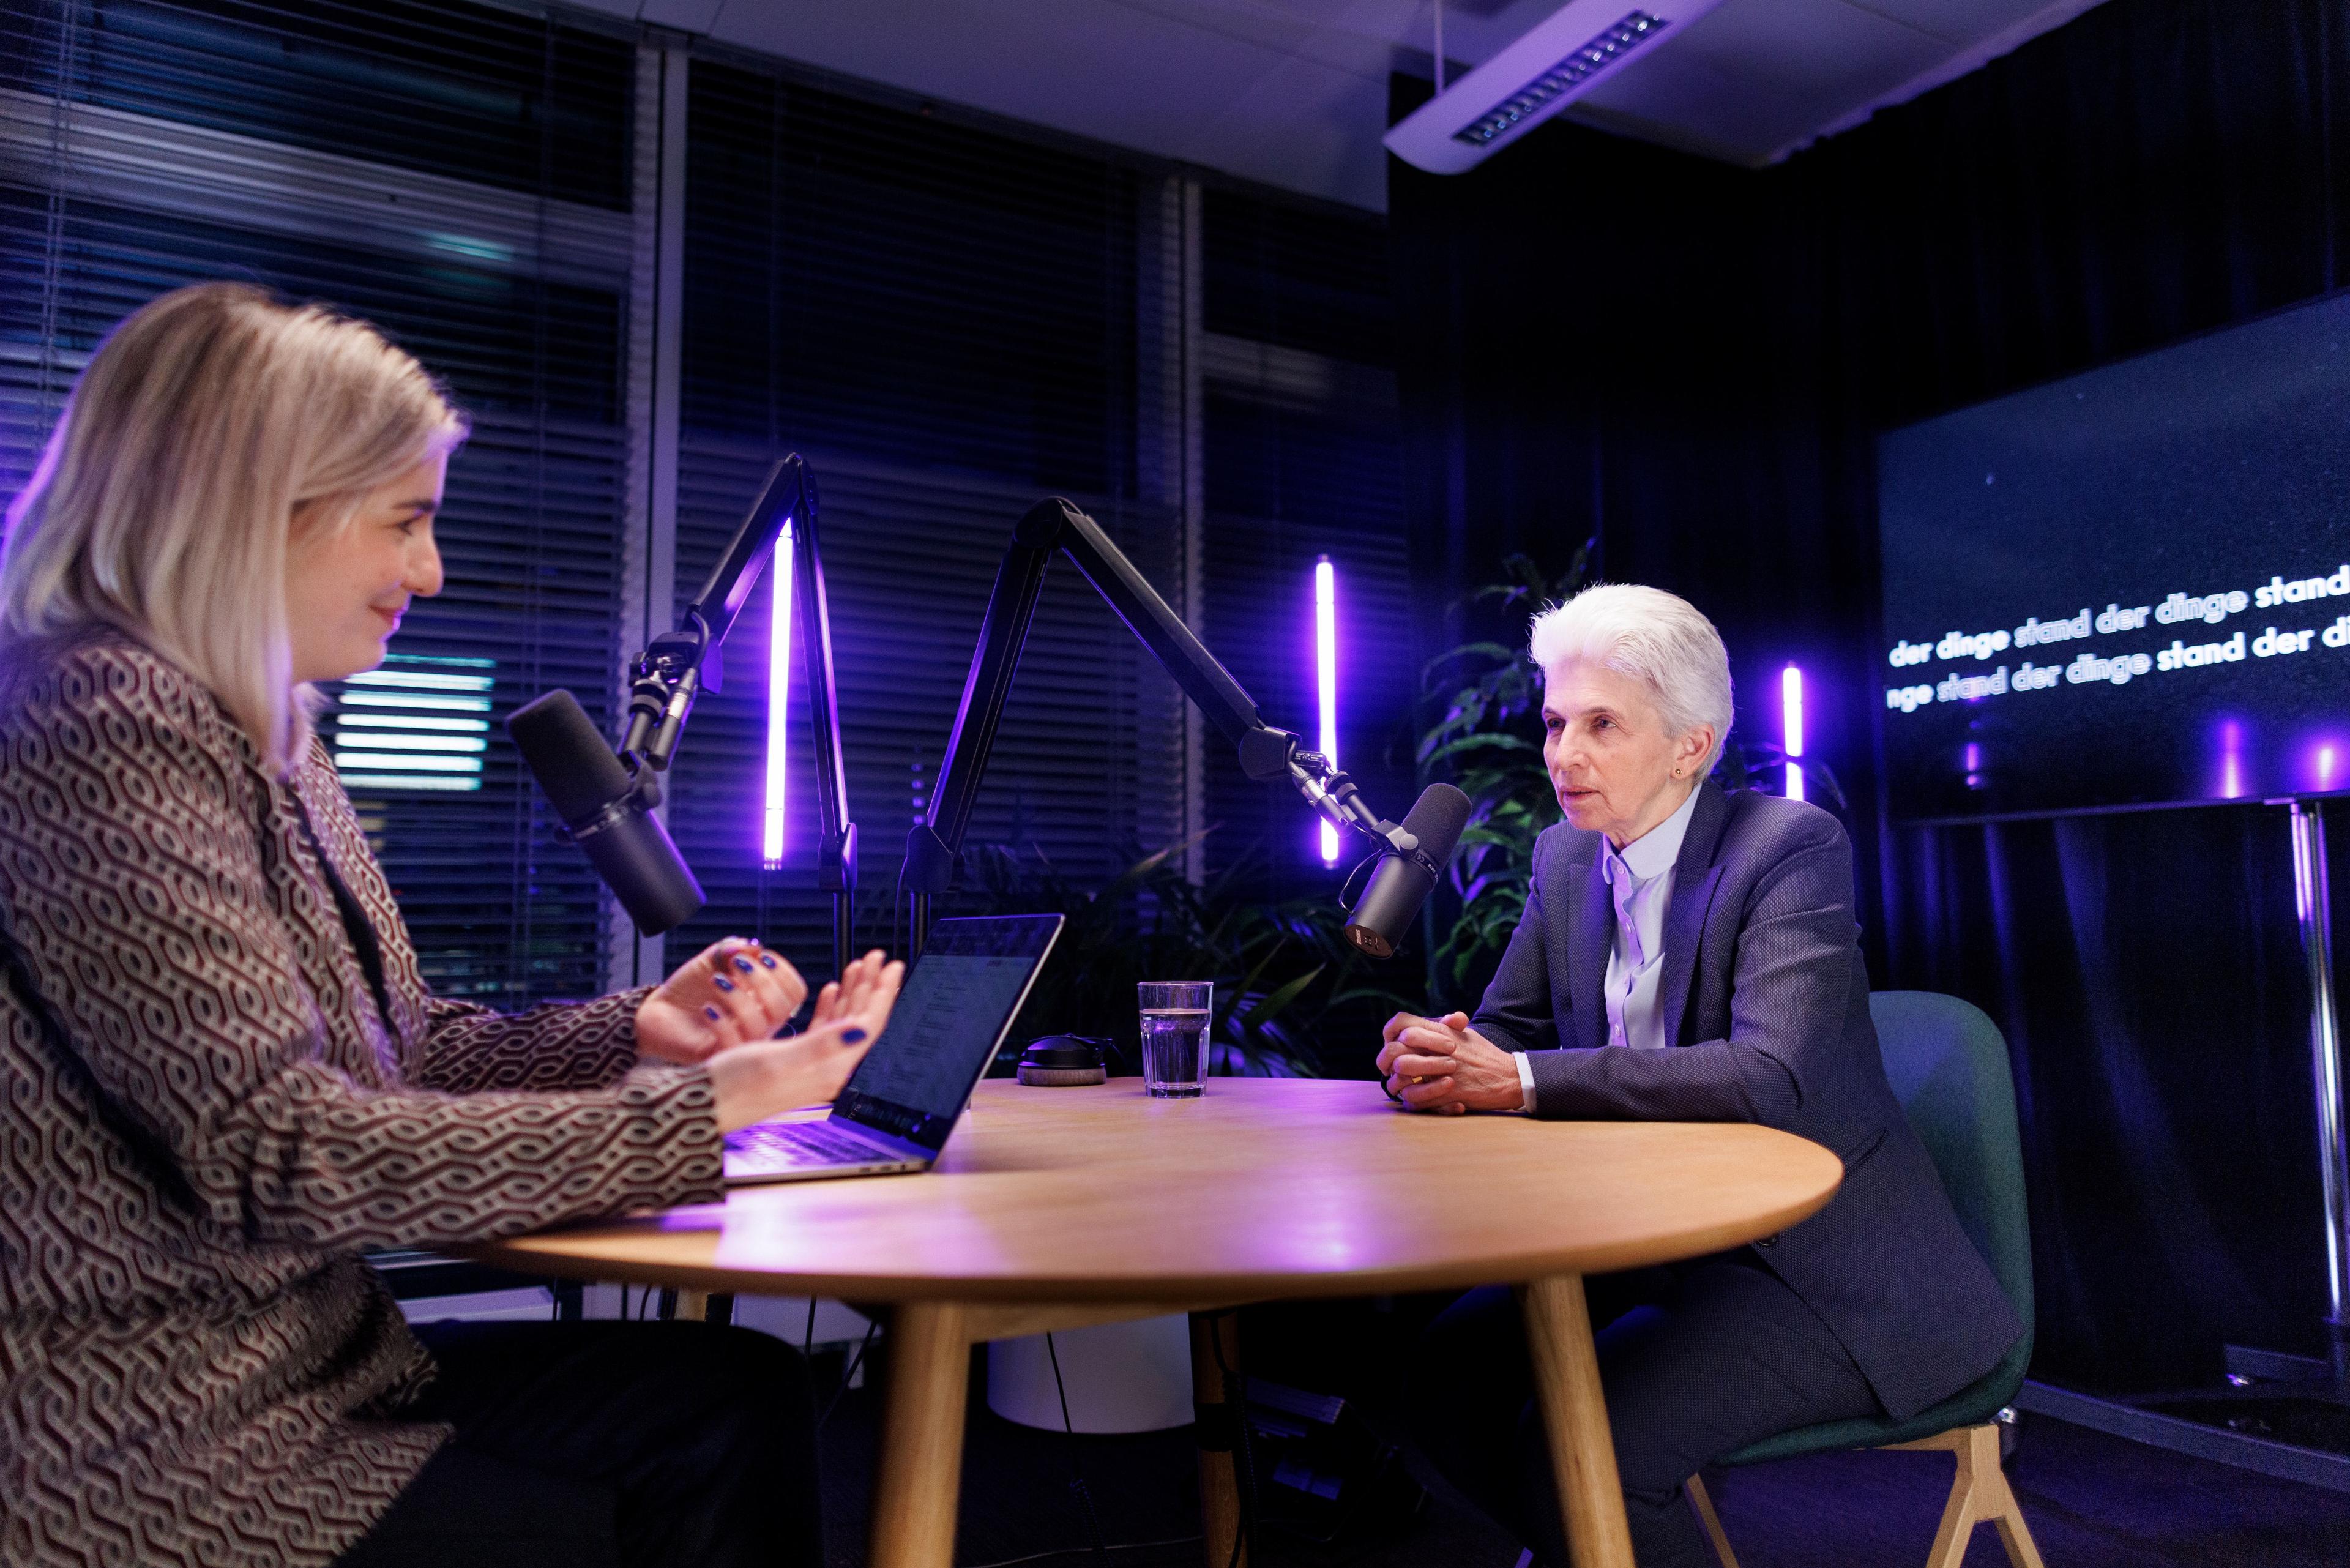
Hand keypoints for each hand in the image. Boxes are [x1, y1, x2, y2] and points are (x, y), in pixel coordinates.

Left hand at [636, 937, 809, 1063]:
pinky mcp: (719, 1057)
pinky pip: (733, 1046)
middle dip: (762, 980)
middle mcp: (760, 1024)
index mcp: (765, 1002)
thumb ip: (731, 949)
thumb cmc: (689, 989)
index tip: (762, 956)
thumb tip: (753, 947)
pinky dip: (723, 1023)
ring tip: (716, 981)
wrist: (656, 1013)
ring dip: (739, 997)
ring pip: (760, 1026)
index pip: (795, 992)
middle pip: (784, 1007)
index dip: (784, 971)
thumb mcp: (711, 961)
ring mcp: (742, 1043)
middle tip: (735, 963)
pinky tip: (707, 1009)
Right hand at [708, 950, 906, 1130]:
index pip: (867, 1024)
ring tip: (860, 966)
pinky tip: (831, 990)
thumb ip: (823, 1044)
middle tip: (879, 957)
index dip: (882, 992)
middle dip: (870, 985)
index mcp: (828, 1068)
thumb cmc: (732, 1088)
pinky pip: (822, 1028)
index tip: (893, 965)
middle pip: (859, 1019)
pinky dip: (830, 1006)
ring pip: (842, 1021)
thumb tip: (861, 1032)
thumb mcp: (778, 1061)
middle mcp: (825, 1068)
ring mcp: (811, 1065)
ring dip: (852, 991)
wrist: (701, 1106)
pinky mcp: (794, 1062)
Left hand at [1376, 1010, 1523, 1114]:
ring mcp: (1441, 1071)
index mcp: (1440, 1031)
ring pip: (1401, 1076)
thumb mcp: (1465, 1034)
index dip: (1390, 1032)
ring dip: (1399, 1084)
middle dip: (1387, 1061)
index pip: (1401, 1022)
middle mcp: (1437, 1049)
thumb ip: (1444, 1027)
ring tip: (1403, 1087)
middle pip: (1394, 1050)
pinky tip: (1417, 1101)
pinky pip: (1416, 1100)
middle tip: (1390, 1070)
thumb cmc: (1485, 1056)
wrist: (1508, 1077)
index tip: (1391, 1043)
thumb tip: (1425, 1024)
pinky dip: (1412, 1102)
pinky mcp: (1447, 1093)